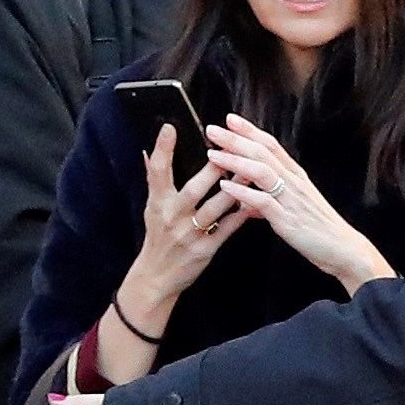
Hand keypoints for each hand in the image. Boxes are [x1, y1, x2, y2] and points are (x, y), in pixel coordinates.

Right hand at [122, 126, 246, 328]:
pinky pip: (228, 229)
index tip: (170, 127)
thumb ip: (154, 180)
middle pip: (194, 190)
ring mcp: (190, 235)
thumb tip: (149, 151)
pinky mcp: (206, 250)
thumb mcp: (151, 208)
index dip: (162, 149)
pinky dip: (242, 215)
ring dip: (235, 189)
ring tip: (251, 171)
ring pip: (215, 208)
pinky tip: (255, 202)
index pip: (157, 172)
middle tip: (229, 150)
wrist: (158, 277)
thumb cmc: (158, 237)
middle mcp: (172, 217)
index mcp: (158, 204)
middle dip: (212, 170)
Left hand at [209, 114, 390, 290]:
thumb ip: (269, 202)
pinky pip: (262, 201)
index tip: (230, 120)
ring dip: (235, 160)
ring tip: (213, 154)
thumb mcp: (295, 208)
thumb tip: (247, 203)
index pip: (271, 146)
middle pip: (262, 152)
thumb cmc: (320, 229)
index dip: (250, 131)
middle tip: (213, 129)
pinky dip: (243, 192)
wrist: (343, 249)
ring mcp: (291, 199)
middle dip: (236, 139)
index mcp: (296, 177)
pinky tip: (226, 186)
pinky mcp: (287, 219)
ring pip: (261, 171)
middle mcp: (293, 182)